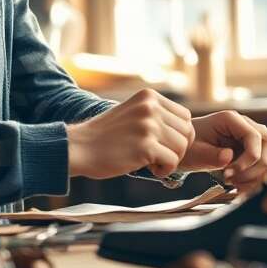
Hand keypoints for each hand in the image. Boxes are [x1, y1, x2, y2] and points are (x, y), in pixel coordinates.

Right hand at [66, 89, 194, 178]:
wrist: (79, 148)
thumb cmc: (105, 137)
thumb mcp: (132, 113)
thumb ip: (155, 115)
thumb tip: (186, 130)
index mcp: (149, 96)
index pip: (185, 116)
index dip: (180, 135)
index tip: (165, 145)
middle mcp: (150, 107)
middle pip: (187, 131)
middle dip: (178, 148)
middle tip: (160, 157)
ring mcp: (148, 125)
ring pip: (182, 147)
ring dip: (171, 160)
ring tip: (153, 163)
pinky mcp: (145, 146)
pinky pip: (172, 161)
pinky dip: (164, 170)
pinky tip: (150, 170)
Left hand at [186, 111, 266, 188]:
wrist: (185, 150)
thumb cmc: (189, 148)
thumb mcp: (195, 153)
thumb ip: (211, 155)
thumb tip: (230, 157)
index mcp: (231, 120)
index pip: (254, 136)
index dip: (248, 158)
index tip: (229, 173)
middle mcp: (245, 125)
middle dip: (257, 167)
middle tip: (235, 180)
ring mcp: (251, 137)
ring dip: (258, 174)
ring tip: (235, 183)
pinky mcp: (252, 149)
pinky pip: (265, 164)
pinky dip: (256, 177)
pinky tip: (239, 185)